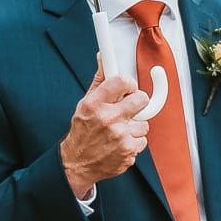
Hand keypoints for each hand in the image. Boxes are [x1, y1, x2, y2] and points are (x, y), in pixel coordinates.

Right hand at [62, 66, 151, 195]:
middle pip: (141, 99)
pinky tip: (121, 144)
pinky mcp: (127, 151)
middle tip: (130, 108)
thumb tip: (103, 57)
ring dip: (135, 127)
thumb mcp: (85, 104)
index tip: (128, 88)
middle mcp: (107, 118)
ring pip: (144, 123)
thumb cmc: (83, 131)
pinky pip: (143, 141)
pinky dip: (134, 143)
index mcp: (95, 104)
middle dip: (139, 102)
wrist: (77, 163)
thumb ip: (99, 81)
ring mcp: (119, 136)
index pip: (122, 81)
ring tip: (120, 131)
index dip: (129, 83)